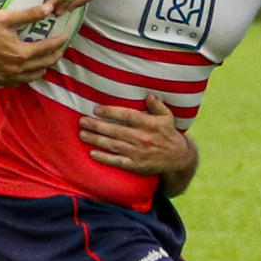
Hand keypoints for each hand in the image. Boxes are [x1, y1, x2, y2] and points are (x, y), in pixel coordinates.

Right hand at [0, 6, 71, 85]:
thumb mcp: (7, 18)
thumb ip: (30, 14)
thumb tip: (50, 8)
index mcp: (21, 53)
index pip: (47, 49)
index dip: (58, 43)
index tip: (65, 37)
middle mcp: (16, 69)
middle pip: (43, 65)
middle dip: (54, 56)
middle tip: (60, 49)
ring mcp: (6, 77)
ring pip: (33, 77)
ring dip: (43, 68)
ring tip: (47, 61)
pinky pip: (18, 83)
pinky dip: (27, 77)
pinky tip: (28, 71)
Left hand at [79, 93, 193, 174]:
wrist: (178, 159)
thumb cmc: (169, 134)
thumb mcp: (167, 117)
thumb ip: (157, 105)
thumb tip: (149, 95)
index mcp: (149, 124)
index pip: (127, 116)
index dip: (111, 112)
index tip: (96, 110)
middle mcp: (142, 138)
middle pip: (116, 130)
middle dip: (97, 126)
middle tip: (82, 121)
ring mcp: (138, 152)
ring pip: (113, 145)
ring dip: (96, 140)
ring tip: (82, 134)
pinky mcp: (136, 165)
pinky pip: (117, 161)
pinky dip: (104, 158)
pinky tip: (92, 153)